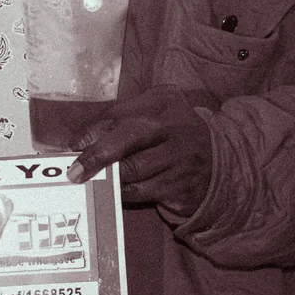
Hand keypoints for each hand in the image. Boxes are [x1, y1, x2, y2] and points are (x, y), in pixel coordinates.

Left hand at [66, 86, 212, 218]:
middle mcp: (175, 126)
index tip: (74, 144)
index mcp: (164, 101)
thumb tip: (82, 139)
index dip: (93, 130)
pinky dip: (124, 193)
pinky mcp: (183, 187)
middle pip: (126, 139)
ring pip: (132, 170)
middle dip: (96, 155)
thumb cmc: (172, 135)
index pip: (120, 114)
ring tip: (91, 181)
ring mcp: (182, 158)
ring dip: (107, 177)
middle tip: (74, 170)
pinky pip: (143, 193)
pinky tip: (115, 192)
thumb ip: (124, 119)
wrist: (220, 164)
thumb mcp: (155, 114)